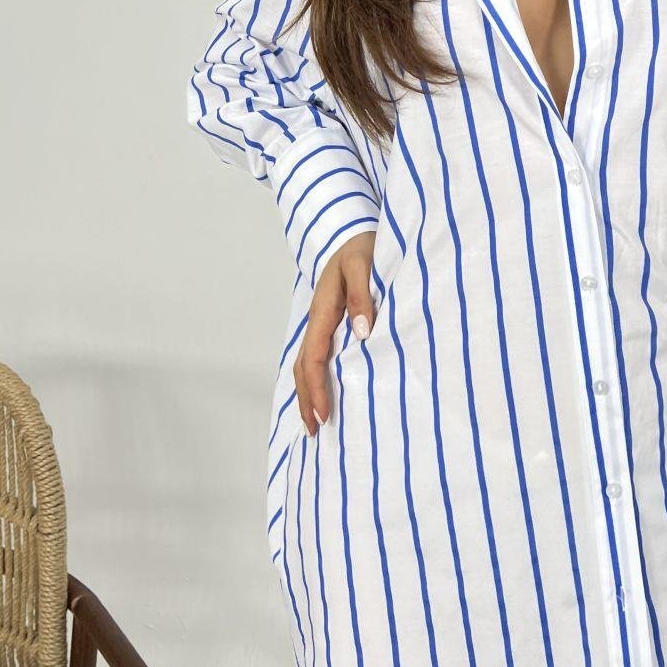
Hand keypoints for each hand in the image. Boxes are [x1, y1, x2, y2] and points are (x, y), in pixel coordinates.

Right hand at [294, 228, 377, 435]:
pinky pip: (318, 355)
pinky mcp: (330, 322)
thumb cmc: (361, 248)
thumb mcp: (364, 265)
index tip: (324, 415)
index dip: (316, 388)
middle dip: (307, 400)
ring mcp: (322, 323)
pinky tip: (325, 392)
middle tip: (314, 431)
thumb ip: (363, 296)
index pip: (314, 357)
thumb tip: (362, 333)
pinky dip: (316, 378)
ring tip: (315, 422)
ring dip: (308, 392)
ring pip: (307, 363)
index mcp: (324, 310)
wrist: (354, 234)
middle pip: (303, 367)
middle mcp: (319, 320)